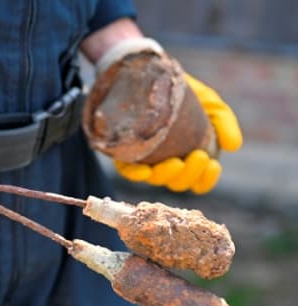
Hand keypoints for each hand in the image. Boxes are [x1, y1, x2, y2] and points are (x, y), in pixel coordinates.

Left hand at [114, 73, 242, 193]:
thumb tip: (233, 147)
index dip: (206, 180)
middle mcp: (167, 162)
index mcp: (190, 156)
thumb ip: (224, 123)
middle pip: (178, 183)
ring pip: (155, 180)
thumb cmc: (185, 91)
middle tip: (198, 156)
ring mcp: (145, 158)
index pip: (199, 181)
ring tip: (177, 162)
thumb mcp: (210, 103)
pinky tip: (145, 170)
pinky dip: (137, 174)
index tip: (213, 164)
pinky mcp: (122, 151)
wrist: (153, 70)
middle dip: (190, 175)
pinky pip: (127, 171)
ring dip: (167, 176)